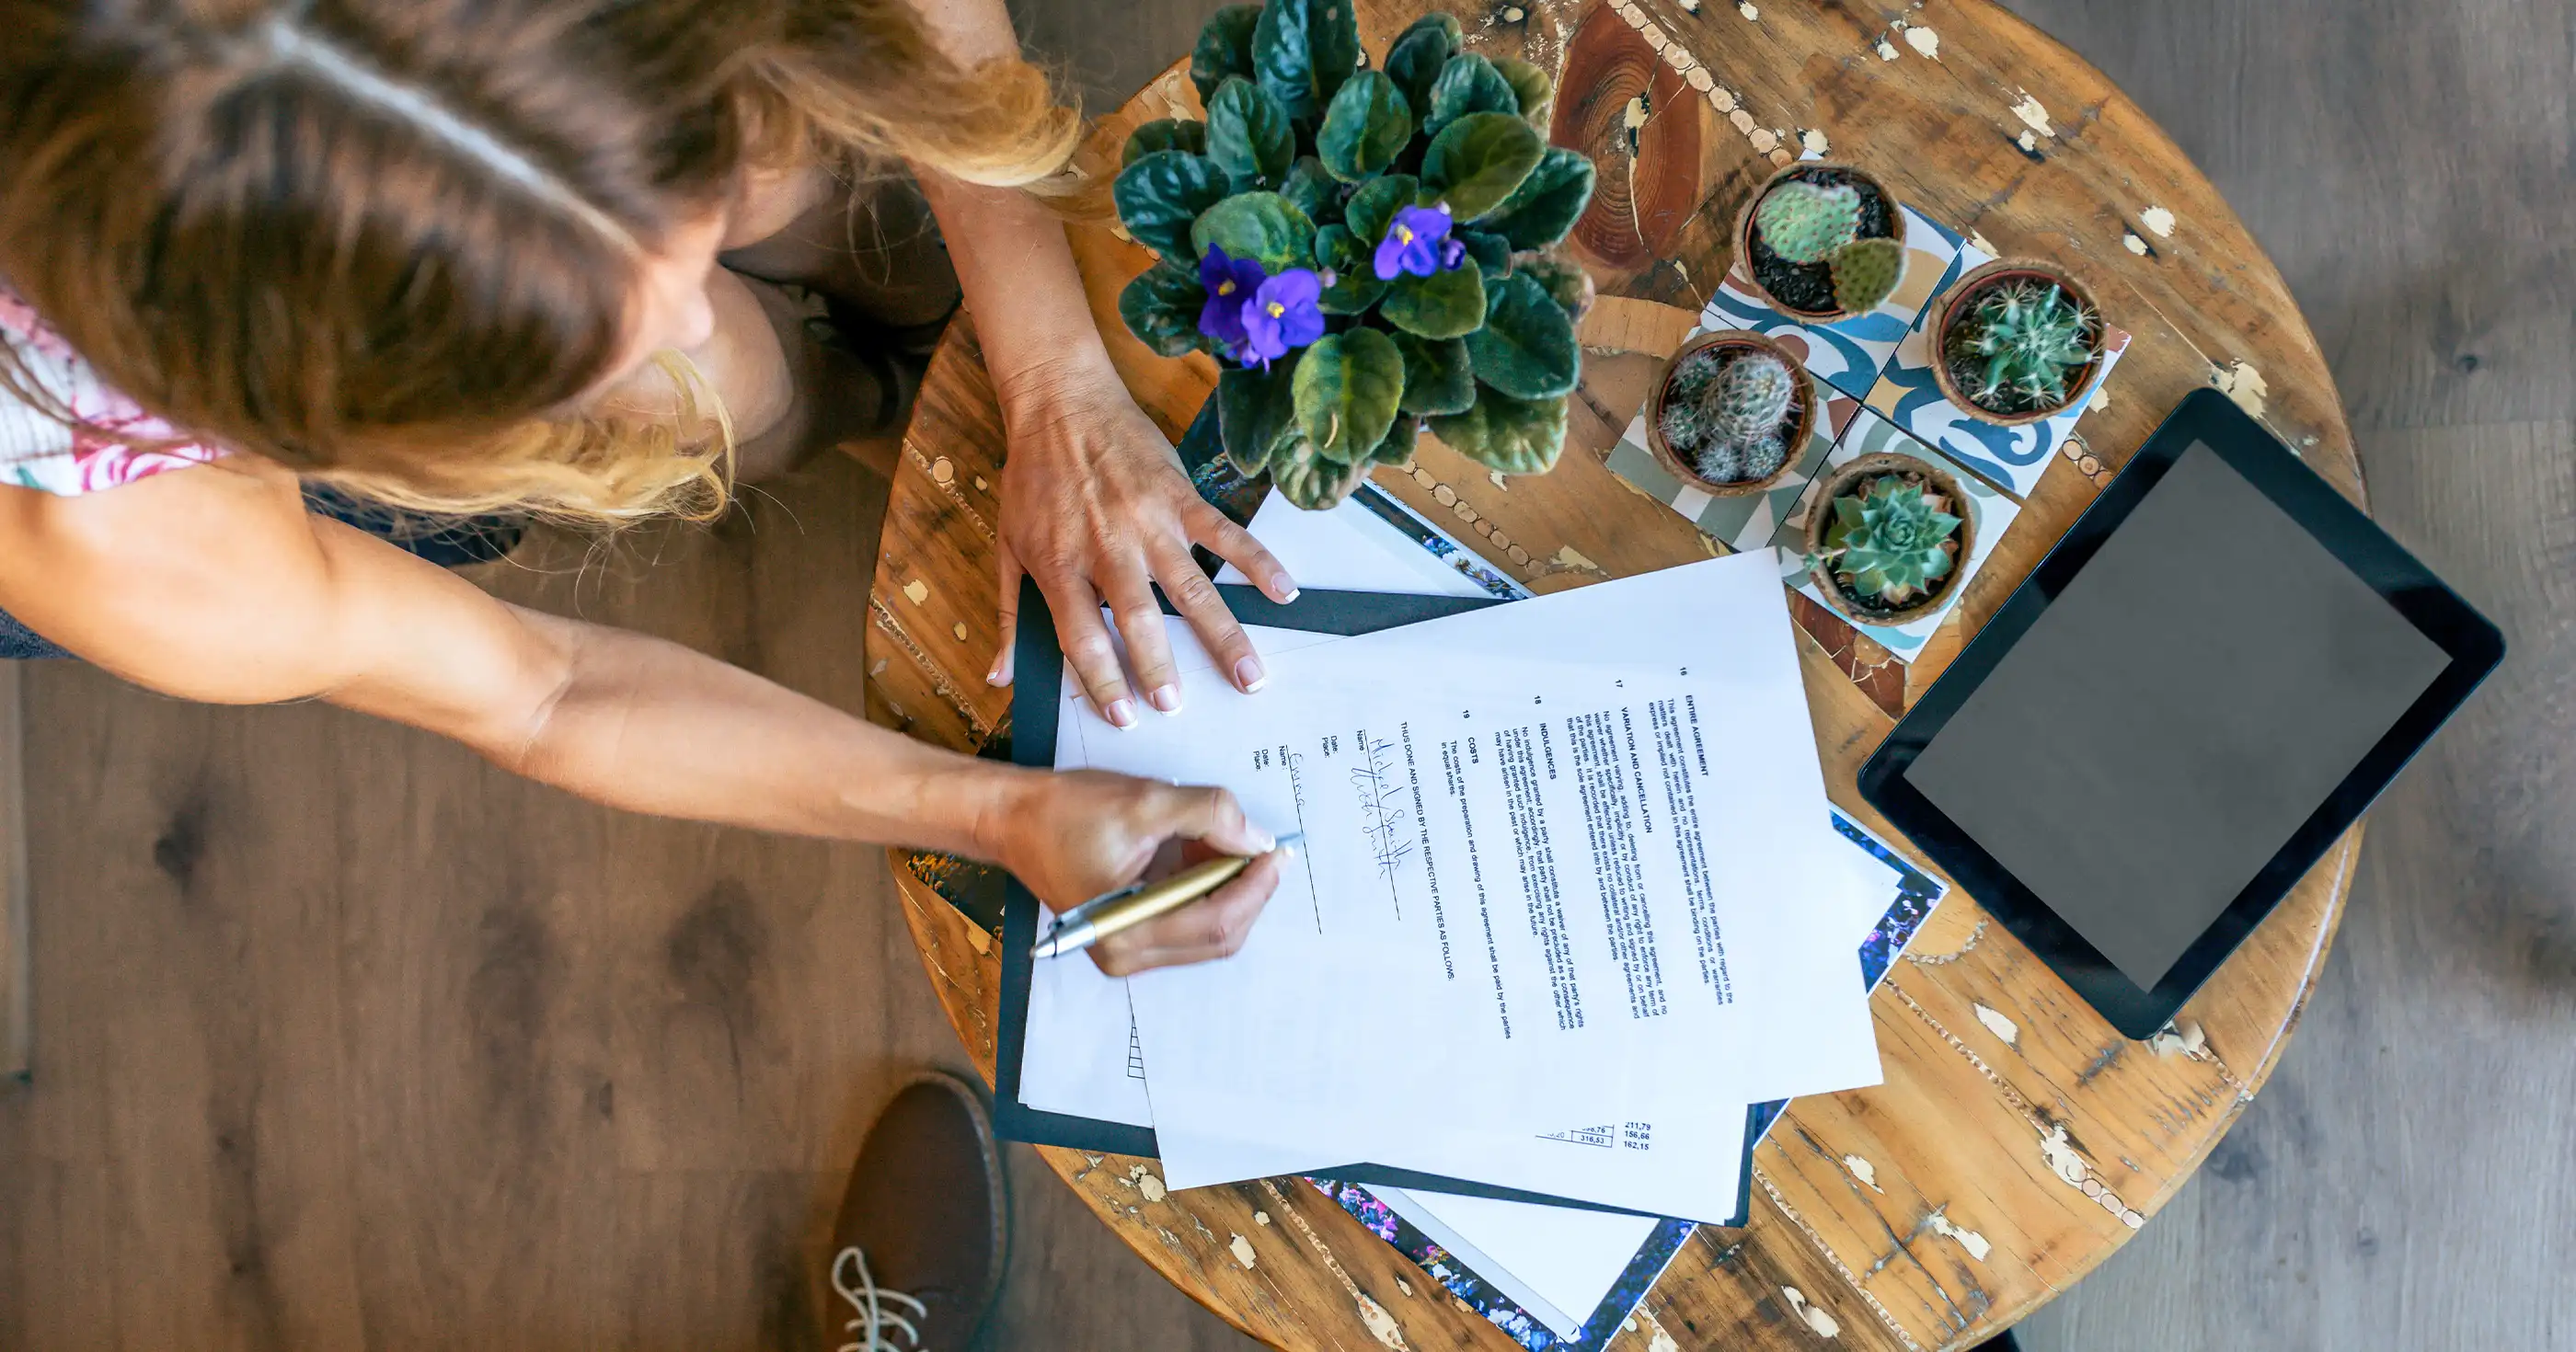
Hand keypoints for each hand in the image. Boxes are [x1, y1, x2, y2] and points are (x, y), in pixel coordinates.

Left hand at [988, 351, 1297, 724]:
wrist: (1060, 404)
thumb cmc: (1032, 478)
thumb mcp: (1006, 546)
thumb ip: (1008, 616)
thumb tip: (998, 677)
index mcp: (1061, 565)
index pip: (1081, 637)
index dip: (1102, 681)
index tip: (1124, 716)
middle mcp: (1107, 548)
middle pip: (1137, 619)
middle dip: (1159, 666)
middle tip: (1178, 705)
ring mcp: (1148, 522)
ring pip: (1191, 587)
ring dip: (1223, 634)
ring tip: (1250, 677)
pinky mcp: (1179, 497)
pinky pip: (1224, 533)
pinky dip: (1257, 561)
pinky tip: (1283, 592)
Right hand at [999, 770, 1285, 975]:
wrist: (1011, 817)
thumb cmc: (1063, 811)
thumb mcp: (1145, 802)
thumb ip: (1210, 815)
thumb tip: (1259, 839)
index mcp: (1126, 931)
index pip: (1217, 920)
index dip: (1256, 885)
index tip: (1278, 850)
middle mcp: (1127, 953)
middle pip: (1220, 935)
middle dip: (1248, 889)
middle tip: (1264, 845)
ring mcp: (1127, 949)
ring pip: (1208, 931)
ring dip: (1228, 888)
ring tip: (1228, 841)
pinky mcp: (1128, 935)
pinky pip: (1187, 921)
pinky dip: (1206, 889)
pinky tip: (1205, 853)